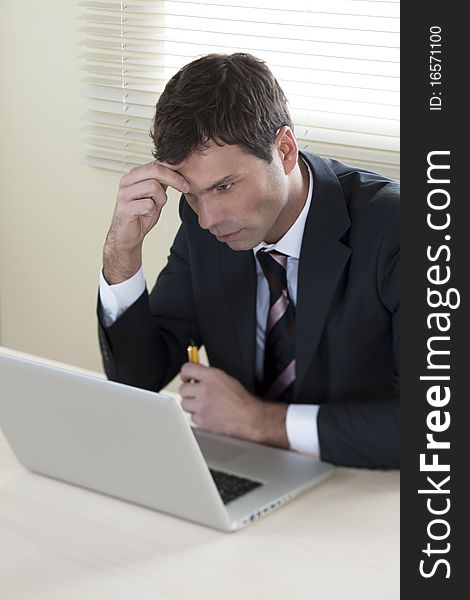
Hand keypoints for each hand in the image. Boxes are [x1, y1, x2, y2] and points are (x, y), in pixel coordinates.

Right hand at [103, 160, 189, 283]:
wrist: (127, 237)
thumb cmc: (141, 215)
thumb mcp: (156, 195)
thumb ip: (163, 182)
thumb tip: (179, 168)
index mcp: (134, 175)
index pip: (156, 163)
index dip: (174, 168)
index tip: (187, 178)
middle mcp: (127, 181)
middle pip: (155, 170)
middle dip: (174, 178)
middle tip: (186, 187)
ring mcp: (124, 194)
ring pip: (152, 186)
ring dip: (161, 199)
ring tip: (155, 207)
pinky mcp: (124, 208)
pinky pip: (147, 204)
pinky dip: (152, 211)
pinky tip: (146, 216)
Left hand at [179, 363, 288, 448]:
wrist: (249, 418)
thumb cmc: (242, 400)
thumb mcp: (227, 379)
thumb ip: (210, 376)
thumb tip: (198, 375)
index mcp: (211, 376)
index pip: (187, 369)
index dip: (185, 373)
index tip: (186, 377)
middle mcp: (204, 390)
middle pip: (182, 388)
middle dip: (188, 392)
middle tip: (195, 394)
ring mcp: (201, 406)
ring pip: (184, 404)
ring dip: (192, 405)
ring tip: (203, 406)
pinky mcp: (201, 420)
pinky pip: (192, 417)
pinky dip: (199, 417)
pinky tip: (208, 415)